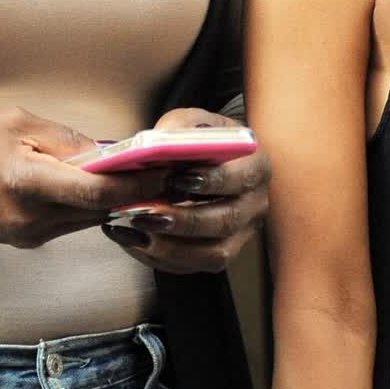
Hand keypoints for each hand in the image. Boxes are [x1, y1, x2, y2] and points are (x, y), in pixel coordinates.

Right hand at [0, 107, 161, 247]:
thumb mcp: (15, 122)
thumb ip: (65, 139)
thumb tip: (108, 152)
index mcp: (27, 182)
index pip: (98, 192)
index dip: (137, 183)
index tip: (161, 170)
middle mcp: (30, 218)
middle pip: (100, 210)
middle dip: (132, 191)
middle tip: (160, 170)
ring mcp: (26, 234)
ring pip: (87, 220)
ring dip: (110, 200)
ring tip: (133, 175)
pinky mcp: (23, 240)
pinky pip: (67, 224)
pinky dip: (83, 206)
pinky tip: (90, 187)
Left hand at [101, 106, 270, 274]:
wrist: (212, 160)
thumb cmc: (202, 139)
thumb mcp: (193, 122)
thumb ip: (179, 130)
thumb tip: (158, 145)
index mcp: (256, 166)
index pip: (240, 178)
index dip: (210, 181)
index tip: (177, 179)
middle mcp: (256, 204)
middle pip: (225, 221)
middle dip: (184, 221)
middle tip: (147, 214)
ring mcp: (242, 233)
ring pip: (214, 254)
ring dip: (173, 248)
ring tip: (136, 234)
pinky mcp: (222, 252)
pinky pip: (195, 267)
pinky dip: (162, 259)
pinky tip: (134, 244)